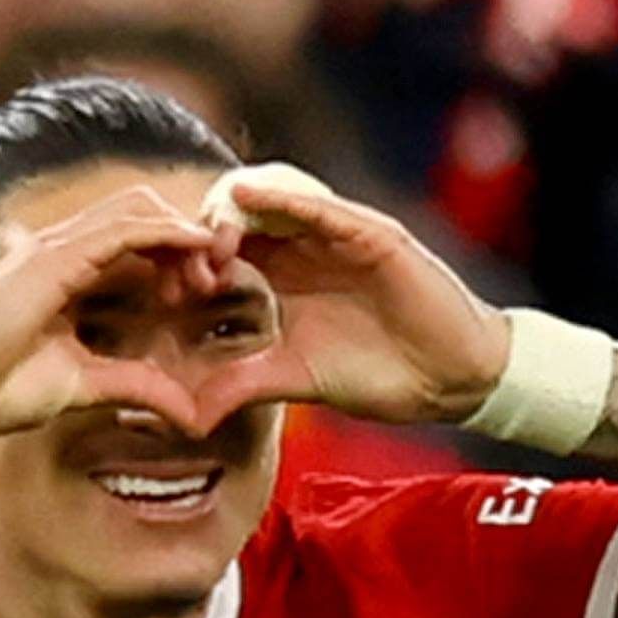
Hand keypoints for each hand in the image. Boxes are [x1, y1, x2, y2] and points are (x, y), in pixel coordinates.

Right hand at [0, 184, 239, 441]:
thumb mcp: (81, 388)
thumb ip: (132, 388)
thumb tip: (190, 414)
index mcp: (64, 274)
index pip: (132, 242)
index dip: (176, 256)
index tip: (206, 292)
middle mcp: (60, 250)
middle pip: (141, 215)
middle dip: (186, 238)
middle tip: (218, 277)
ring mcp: (53, 249)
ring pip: (137, 212)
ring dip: (184, 234)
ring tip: (214, 266)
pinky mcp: (51, 261)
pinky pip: (122, 230)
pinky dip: (166, 233)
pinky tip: (197, 249)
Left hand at [193, 176, 509, 426]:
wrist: (448, 379)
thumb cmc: (380, 374)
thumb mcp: (295, 379)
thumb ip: (243, 384)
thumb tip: (187, 417)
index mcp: (281, 276)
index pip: (222, 249)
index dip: (189, 263)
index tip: (169, 295)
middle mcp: (303, 248)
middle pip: (236, 216)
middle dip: (200, 236)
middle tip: (182, 274)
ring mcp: (335, 235)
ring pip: (270, 200)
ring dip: (232, 215)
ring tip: (210, 245)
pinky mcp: (368, 233)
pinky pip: (318, 205)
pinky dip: (282, 200)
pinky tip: (248, 202)